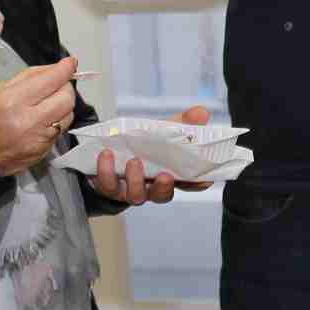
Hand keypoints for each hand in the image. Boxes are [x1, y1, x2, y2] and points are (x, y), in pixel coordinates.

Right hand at [0, 58, 88, 176]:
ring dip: (63, 105)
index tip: (70, 63)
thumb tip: (54, 70)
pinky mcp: (43, 151)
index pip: (51, 80)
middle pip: (66, 98)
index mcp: (12, 101)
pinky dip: (56, 122)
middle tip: (57, 85)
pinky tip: (42, 120)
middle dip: (65, 87)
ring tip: (48, 103)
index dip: (64, 69)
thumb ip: (28, 78)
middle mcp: (28, 121)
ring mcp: (38, 139)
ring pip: (68, 115)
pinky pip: (60, 131)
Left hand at [92, 104, 217, 205]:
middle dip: (163, 188)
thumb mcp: (164, 129)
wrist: (111, 146)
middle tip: (164, 175)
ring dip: (135, 180)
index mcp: (171, 174)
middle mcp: (152, 187)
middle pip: (162, 196)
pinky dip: (107, 170)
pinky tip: (107, 154)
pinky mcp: (109, 187)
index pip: (190, 184)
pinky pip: (108, 185)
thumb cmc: (143, 142)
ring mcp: (130, 190)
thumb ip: (183, 122)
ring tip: (134, 161)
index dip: (198, 184)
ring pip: (135, 195)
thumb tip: (201, 113)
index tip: (202, 181)